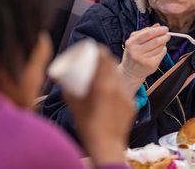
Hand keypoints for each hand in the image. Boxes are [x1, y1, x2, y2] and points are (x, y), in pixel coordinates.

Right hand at [64, 45, 134, 165]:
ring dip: (112, 72)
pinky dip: (117, 85)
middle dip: (106, 59)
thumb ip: (68, 91)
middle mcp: (118, 88)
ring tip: (104, 74)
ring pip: (120, 76)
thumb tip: (62, 79)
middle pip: (114, 66)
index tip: (95, 48)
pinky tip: (111, 90)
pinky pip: (125, 89)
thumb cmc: (89, 128)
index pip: (105, 59)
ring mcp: (127, 96)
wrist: (107, 146)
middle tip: (97, 60)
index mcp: (103, 86)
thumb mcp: (75, 106)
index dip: (100, 51)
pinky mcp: (132, 104)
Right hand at [118, 24, 169, 94]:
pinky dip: (163, 50)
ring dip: (164, 43)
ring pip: (159, 47)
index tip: (164, 28)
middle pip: (155, 41)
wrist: (130, 72)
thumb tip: (157, 25)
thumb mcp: (134, 42)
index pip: (147, 33)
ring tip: (163, 42)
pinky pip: (161, 54)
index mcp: (131, 43)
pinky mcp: (151, 65)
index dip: (158, 30)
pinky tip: (160, 50)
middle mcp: (136, 51)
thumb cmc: (133, 54)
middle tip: (168, 34)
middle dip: (164, 36)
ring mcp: (143, 59)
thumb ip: (145, 32)